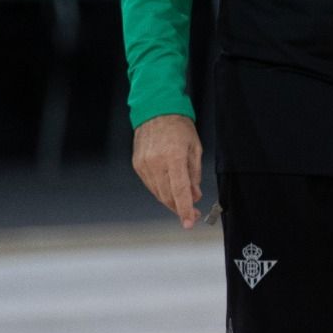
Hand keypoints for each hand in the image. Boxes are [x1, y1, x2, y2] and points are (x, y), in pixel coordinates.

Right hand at [132, 114, 202, 228]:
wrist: (156, 110)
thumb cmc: (179, 127)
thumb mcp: (194, 148)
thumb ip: (194, 174)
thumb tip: (195, 196)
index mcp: (173, 157)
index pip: (180, 190)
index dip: (185, 209)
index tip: (189, 222)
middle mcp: (156, 163)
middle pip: (167, 196)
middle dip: (180, 207)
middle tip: (192, 213)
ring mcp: (144, 164)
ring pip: (158, 193)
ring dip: (170, 200)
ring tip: (183, 201)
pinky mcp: (137, 165)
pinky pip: (151, 184)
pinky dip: (161, 190)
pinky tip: (170, 188)